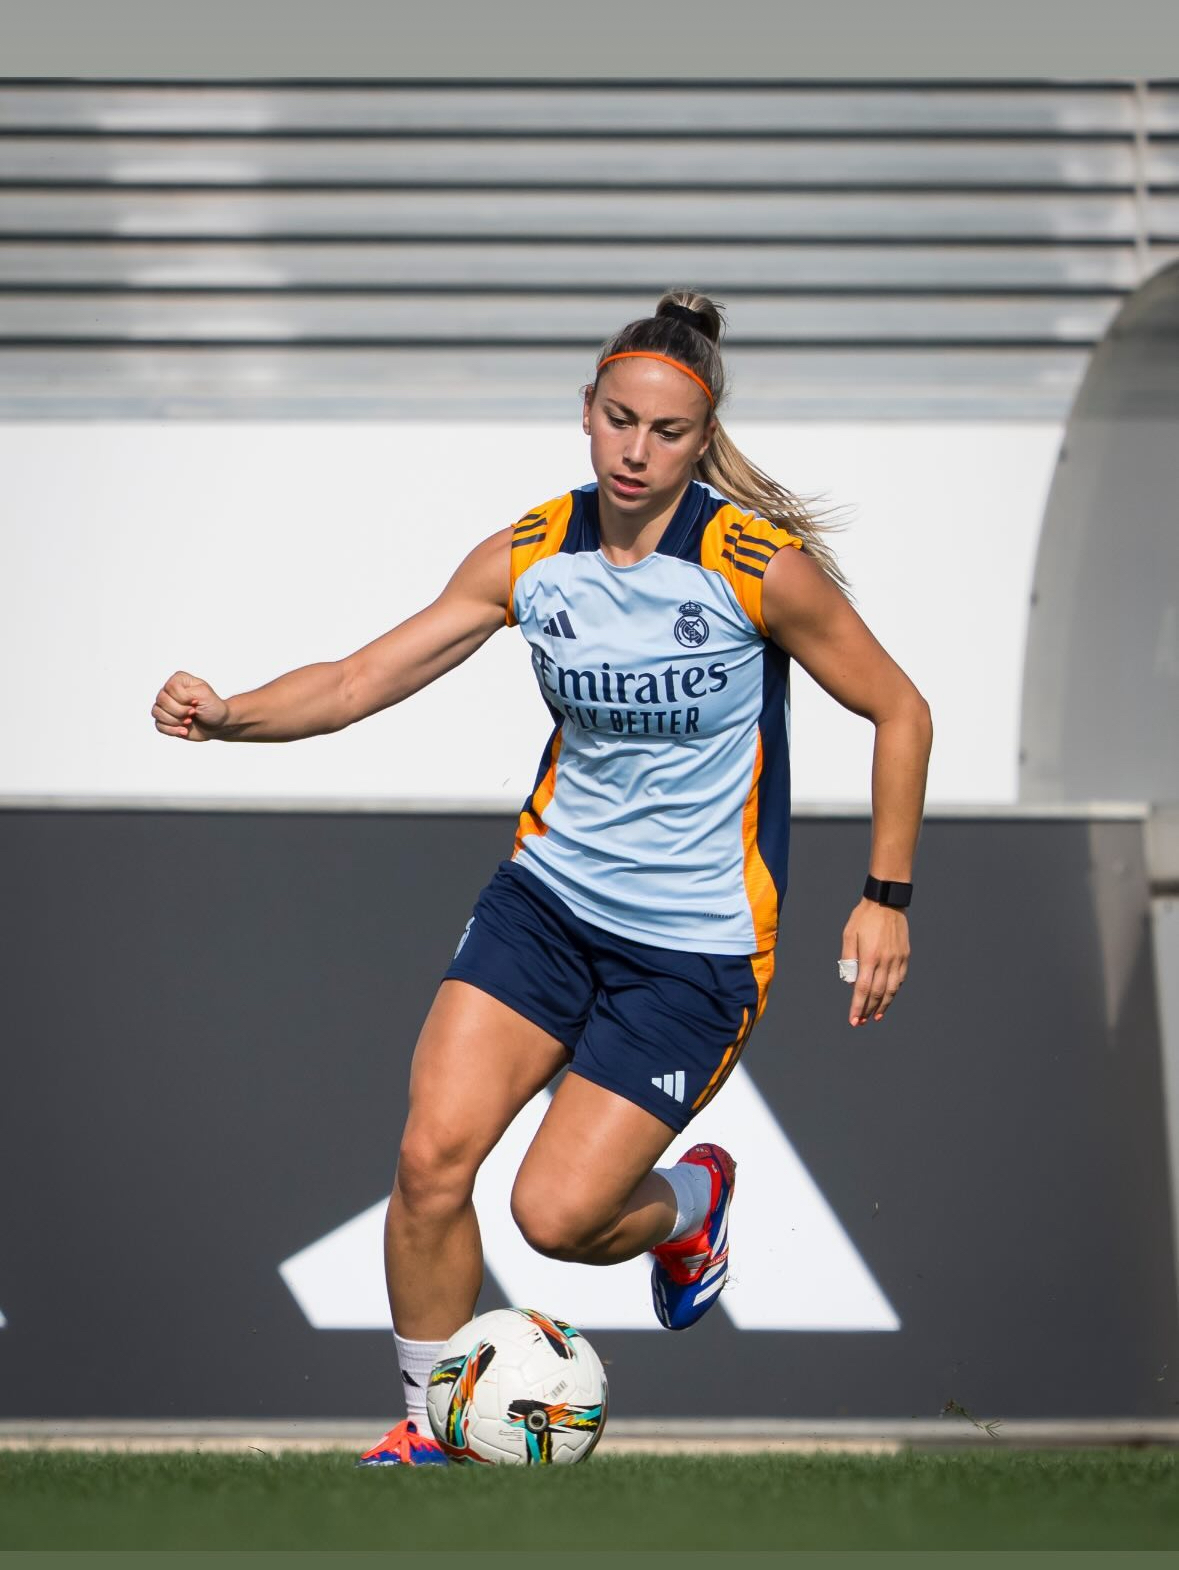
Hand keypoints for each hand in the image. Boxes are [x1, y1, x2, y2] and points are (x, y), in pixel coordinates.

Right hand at [151, 671, 228, 741]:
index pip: (170, 687)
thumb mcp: (205, 694)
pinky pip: (158, 725)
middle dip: (179, 711)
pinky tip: (184, 730)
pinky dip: (172, 730)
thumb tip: (173, 701)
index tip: (196, 702)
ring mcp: (166, 706)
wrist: (218, 725)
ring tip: (188, 722)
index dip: (182, 698)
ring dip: (175, 721)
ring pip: (157, 712)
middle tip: (193, 713)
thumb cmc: (213, 707)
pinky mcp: (166, 721)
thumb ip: (187, 693)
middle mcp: (169, 692)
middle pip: (161, 700)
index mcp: (179, 680)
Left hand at [840, 899, 909, 1026]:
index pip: (862, 989)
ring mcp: (897, 959)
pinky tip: (888, 997)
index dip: (858, 1007)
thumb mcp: (848, 934)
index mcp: (869, 956)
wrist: (886, 902)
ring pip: (892, 989)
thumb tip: (849, 982)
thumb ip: (848, 958)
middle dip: (868, 1010)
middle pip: (877, 993)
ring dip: (883, 1005)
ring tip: (875, 1016)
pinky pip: (900, 978)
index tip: (854, 1020)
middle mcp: (885, 960)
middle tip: (862, 1022)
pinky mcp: (905, 956)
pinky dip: (894, 990)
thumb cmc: (863, 918)